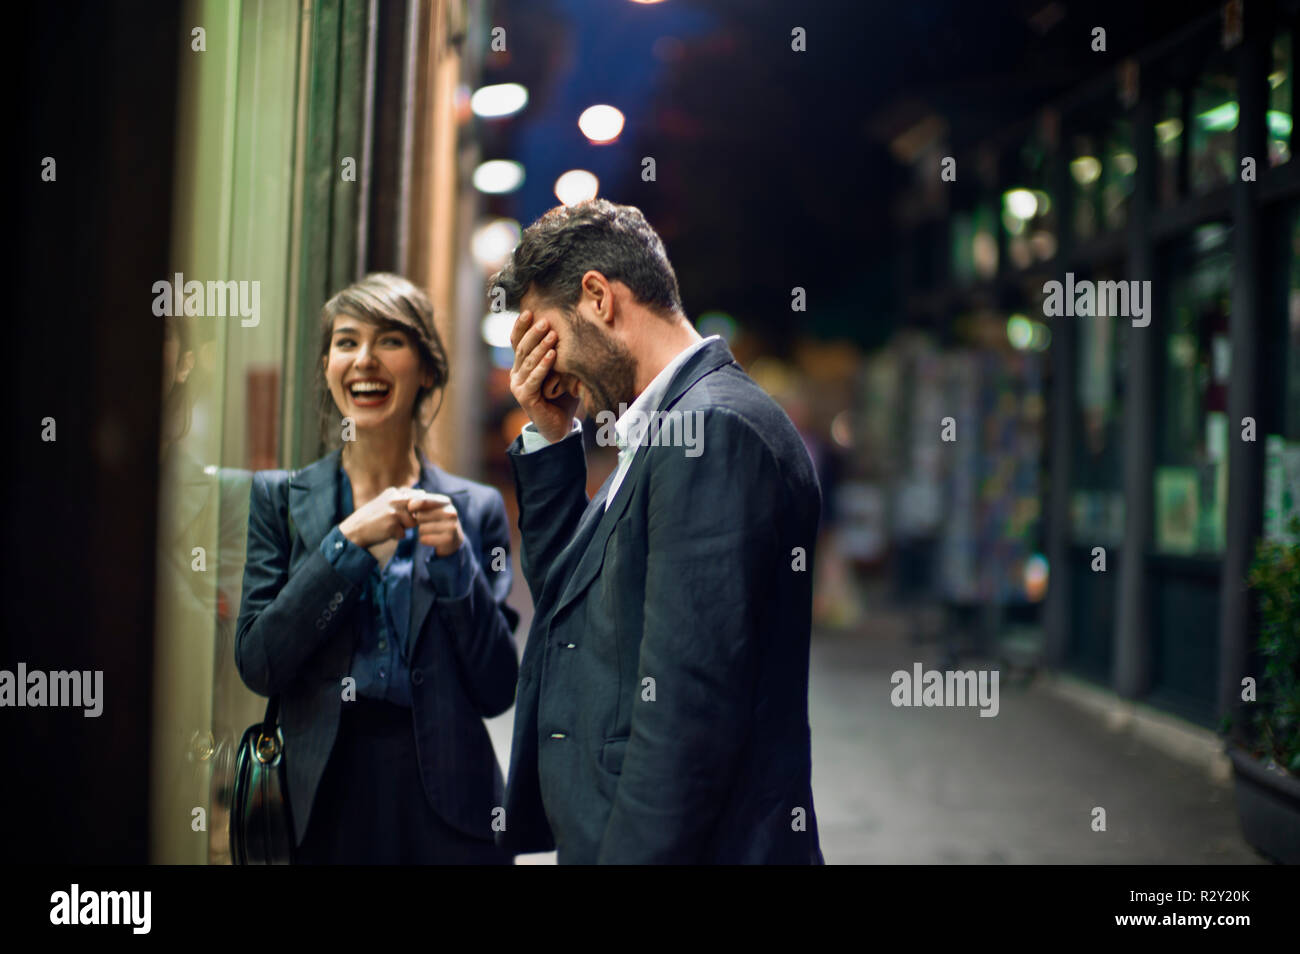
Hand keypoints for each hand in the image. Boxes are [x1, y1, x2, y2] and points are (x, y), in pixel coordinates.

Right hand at [338, 486, 418, 548]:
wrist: (354, 530)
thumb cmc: (372, 518)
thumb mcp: (385, 502)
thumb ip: (401, 499)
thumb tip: (423, 495)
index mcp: (394, 492)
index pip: (419, 495)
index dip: (421, 506)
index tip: (415, 511)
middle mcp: (395, 499)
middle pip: (418, 510)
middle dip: (413, 517)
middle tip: (396, 521)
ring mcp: (394, 512)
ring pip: (412, 523)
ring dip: (403, 528)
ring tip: (387, 526)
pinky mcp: (392, 525)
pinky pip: (403, 534)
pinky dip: (396, 536)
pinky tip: (384, 532)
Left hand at [408, 491, 463, 556]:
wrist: (453, 538)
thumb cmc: (436, 519)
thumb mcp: (431, 506)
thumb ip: (418, 498)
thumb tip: (403, 492)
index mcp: (445, 501)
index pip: (422, 501)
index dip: (412, 506)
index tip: (410, 510)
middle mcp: (450, 512)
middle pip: (420, 516)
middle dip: (419, 521)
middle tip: (426, 522)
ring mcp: (451, 526)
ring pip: (421, 529)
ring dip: (421, 531)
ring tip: (430, 530)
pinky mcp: (448, 540)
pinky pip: (424, 539)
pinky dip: (424, 540)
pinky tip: (432, 538)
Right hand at [510, 309, 578, 442]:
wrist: (560, 425)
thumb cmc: (563, 395)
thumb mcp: (561, 370)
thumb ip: (560, 353)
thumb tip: (571, 329)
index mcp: (522, 365)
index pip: (517, 341)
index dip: (521, 326)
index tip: (529, 311)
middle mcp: (516, 373)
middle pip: (522, 349)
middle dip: (534, 333)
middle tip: (545, 320)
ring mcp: (518, 386)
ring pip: (528, 362)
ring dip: (540, 346)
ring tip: (552, 334)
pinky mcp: (525, 397)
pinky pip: (534, 378)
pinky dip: (543, 366)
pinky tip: (552, 355)